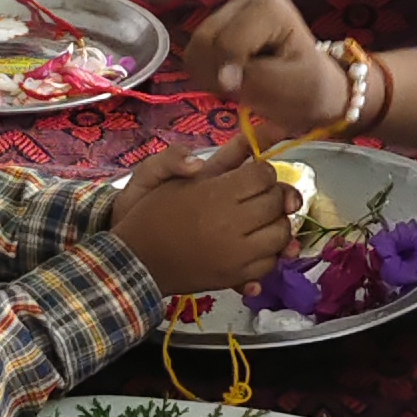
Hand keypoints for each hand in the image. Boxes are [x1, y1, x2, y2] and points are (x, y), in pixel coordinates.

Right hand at [112, 140, 291, 300]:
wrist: (136, 259)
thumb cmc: (153, 213)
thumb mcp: (178, 175)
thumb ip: (217, 156)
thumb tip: (250, 139)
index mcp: (216, 194)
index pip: (263, 175)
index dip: (262, 171)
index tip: (254, 174)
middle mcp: (231, 224)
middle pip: (276, 203)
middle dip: (273, 195)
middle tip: (258, 196)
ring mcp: (237, 254)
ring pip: (281, 234)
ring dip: (277, 223)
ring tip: (262, 220)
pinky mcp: (236, 276)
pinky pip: (270, 262)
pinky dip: (270, 252)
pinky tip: (257, 243)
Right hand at [185, 0, 347, 139]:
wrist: (307, 88)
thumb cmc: (304, 88)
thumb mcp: (287, 89)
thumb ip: (253, 79)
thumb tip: (222, 77)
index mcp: (270, 8)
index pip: (228, 42)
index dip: (230, 73)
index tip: (249, 89)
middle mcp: (248, 0)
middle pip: (206, 40)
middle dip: (218, 73)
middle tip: (242, 87)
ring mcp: (231, 9)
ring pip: (196, 47)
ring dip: (211, 74)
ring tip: (239, 82)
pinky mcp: (217, 24)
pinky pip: (193, 52)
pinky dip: (206, 71)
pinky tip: (229, 75)